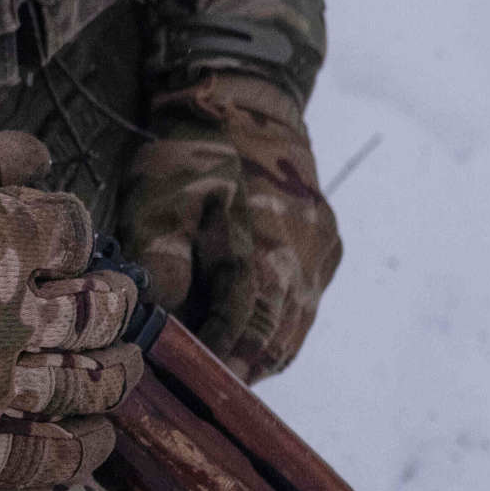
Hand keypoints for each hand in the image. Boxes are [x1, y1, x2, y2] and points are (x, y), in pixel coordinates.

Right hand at [0, 131, 139, 486]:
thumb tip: (42, 154)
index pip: (74, 234)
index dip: (83, 238)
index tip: (80, 245)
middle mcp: (5, 314)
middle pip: (93, 313)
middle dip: (116, 307)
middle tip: (126, 305)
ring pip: (80, 386)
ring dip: (115, 378)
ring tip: (127, 369)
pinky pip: (38, 459)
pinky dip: (79, 453)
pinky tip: (99, 443)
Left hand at [119, 75, 341, 381]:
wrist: (248, 100)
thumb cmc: (194, 152)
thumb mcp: (161, 198)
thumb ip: (162, 260)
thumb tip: (162, 320)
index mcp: (263, 253)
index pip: (243, 332)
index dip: (217, 364)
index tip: (188, 384)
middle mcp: (302, 262)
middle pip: (275, 340)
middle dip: (240, 368)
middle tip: (204, 390)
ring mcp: (320, 255)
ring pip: (295, 328)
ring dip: (262, 352)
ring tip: (225, 369)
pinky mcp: (328, 246)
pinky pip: (306, 305)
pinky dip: (280, 326)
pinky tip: (250, 332)